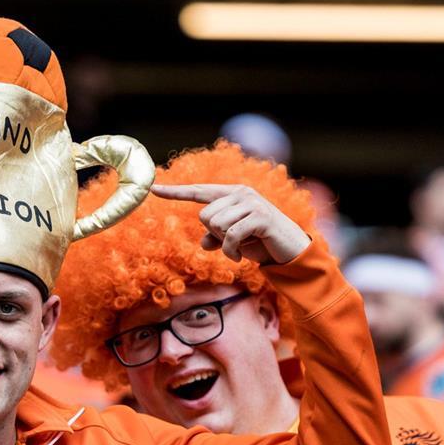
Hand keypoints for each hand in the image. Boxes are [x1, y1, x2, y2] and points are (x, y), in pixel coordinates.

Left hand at [151, 183, 310, 263]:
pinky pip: (230, 236)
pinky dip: (231, 252)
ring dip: (225, 244)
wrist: (290, 250)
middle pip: (204, 216)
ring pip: (216, 226)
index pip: (198, 191)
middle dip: (215, 235)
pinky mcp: (260, 217)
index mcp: (232, 194)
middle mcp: (240, 193)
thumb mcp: (233, 241)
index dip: (175, 192)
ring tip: (242, 246)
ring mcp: (251, 203)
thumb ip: (216, 238)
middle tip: (235, 241)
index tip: (153, 189)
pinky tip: (241, 256)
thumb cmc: (259, 242)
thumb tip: (204, 243)